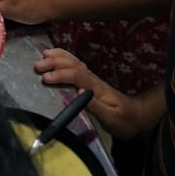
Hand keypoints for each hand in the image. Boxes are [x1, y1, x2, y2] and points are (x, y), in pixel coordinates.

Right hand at [34, 48, 152, 138]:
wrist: (136, 117)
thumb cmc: (124, 120)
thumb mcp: (112, 118)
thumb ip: (96, 105)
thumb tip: (79, 91)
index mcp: (97, 87)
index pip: (77, 75)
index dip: (60, 75)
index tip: (45, 79)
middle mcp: (93, 79)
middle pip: (73, 65)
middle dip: (55, 63)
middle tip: (37, 66)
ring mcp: (91, 78)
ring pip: (73, 62)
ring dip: (58, 57)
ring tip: (43, 55)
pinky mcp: (89, 81)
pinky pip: (74, 65)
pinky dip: (64, 57)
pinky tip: (55, 56)